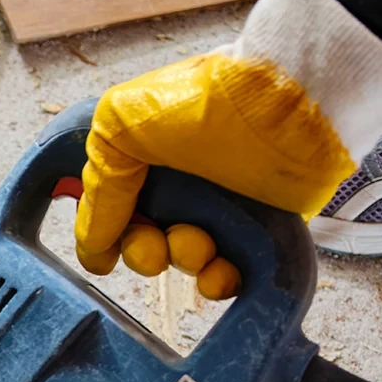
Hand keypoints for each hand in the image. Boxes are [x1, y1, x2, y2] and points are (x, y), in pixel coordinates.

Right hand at [75, 54, 357, 298]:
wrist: (289, 102)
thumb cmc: (204, 100)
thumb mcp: (119, 126)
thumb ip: (96, 187)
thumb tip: (92, 244)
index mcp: (139, 156)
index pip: (108, 212)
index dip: (104, 236)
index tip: (105, 254)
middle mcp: (176, 180)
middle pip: (142, 240)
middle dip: (143, 253)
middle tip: (155, 249)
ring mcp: (217, 202)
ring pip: (183, 257)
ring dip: (183, 262)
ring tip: (200, 248)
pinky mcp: (256, 222)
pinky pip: (228, 267)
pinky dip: (217, 281)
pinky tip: (219, 274)